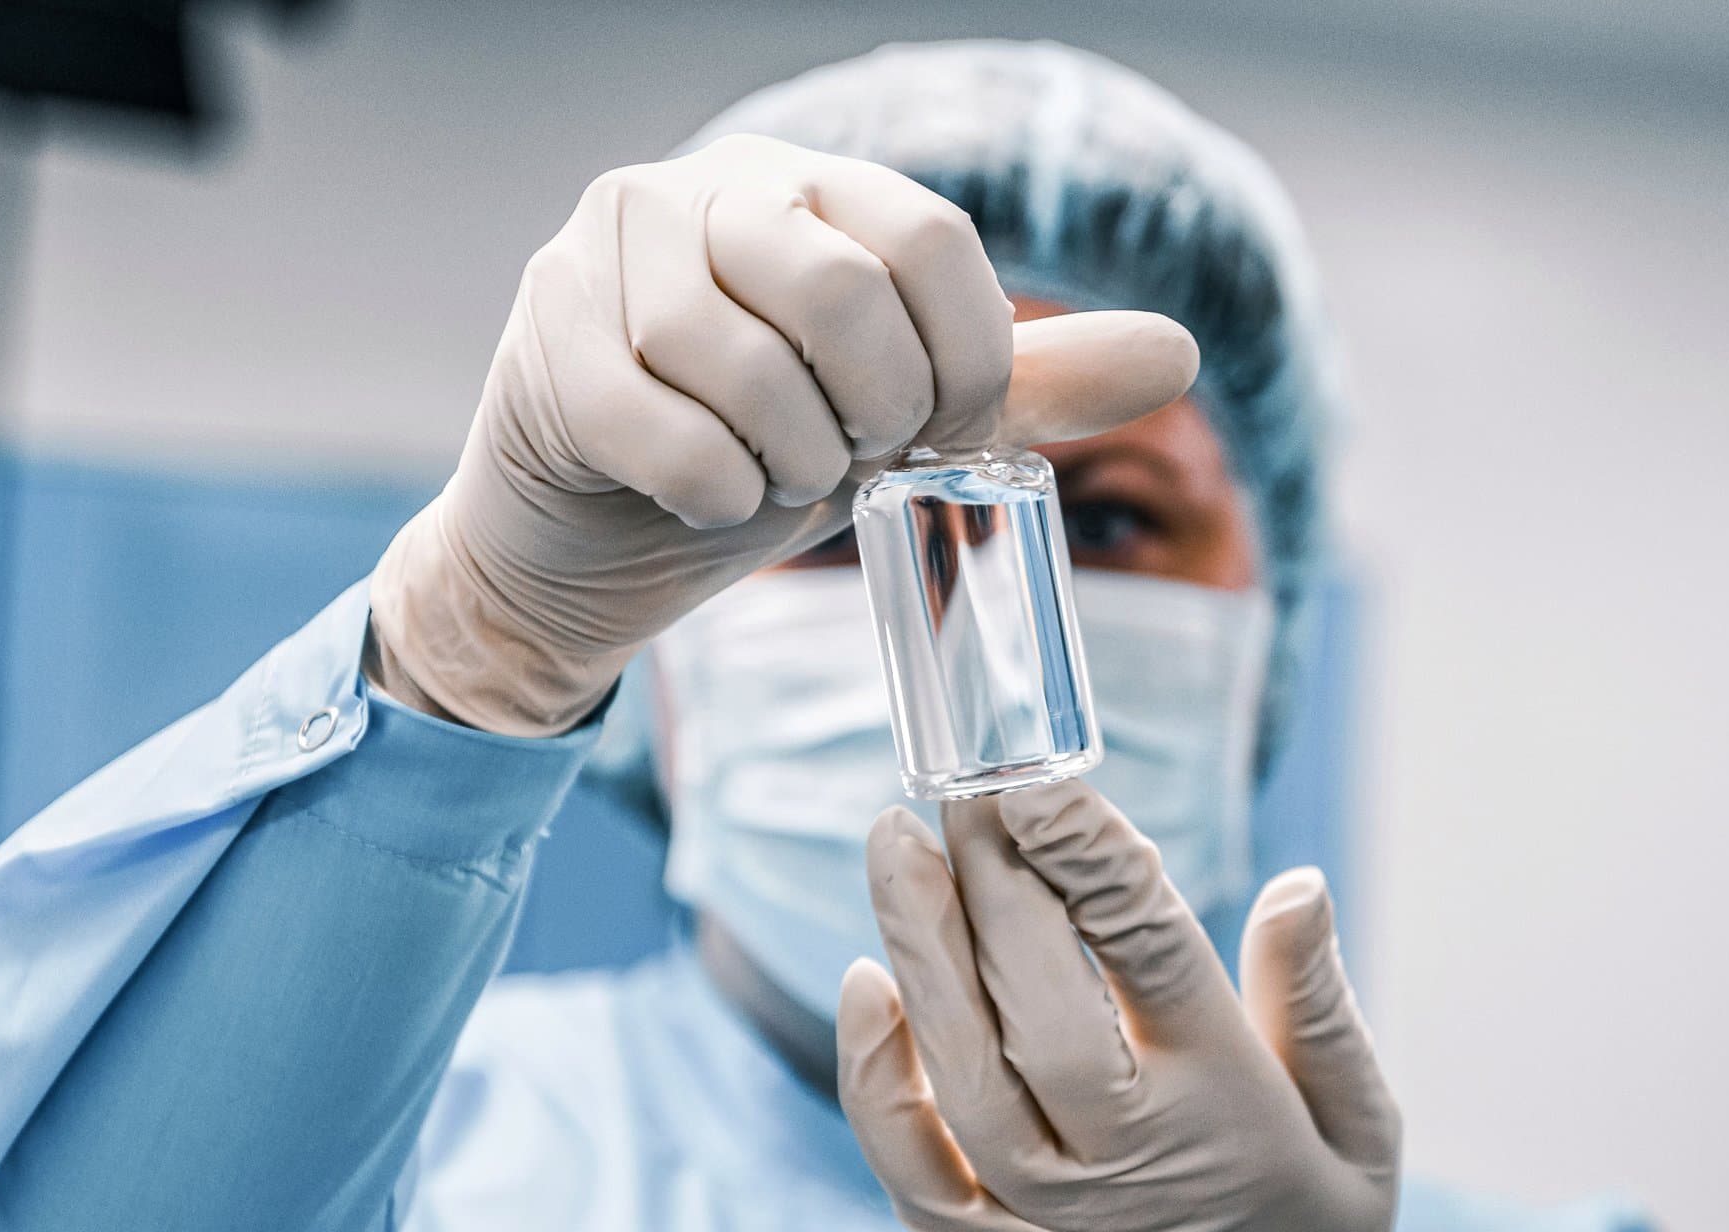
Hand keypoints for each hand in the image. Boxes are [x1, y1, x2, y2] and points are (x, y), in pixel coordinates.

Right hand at [368, 134, 1199, 735]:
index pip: (932, 236)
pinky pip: (659, 424)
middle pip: (841, 287)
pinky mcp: (548, 339)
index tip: (947, 432)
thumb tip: (1179, 354)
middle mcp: (703, 191)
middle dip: (876, 412)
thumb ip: (1020, 383)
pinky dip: (710, 489)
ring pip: (738, 358)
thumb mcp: (891, 420)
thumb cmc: (750, 460)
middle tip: (856, 462)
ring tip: (775, 479)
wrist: (586, 548)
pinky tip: (709, 499)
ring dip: (784, 458)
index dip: (968, 358)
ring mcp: (609, 254)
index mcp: (808, 186)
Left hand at [836, 783, 1399, 1231]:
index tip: (1036, 779)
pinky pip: (905, 1153)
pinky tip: (864, 981)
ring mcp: (1040, 1212)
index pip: (1146, 950)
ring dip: (917, 945)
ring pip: (958, 1060)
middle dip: (990, 881)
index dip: (1086, 854)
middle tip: (955, 787)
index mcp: (1228, 1107)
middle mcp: (1126, 1155)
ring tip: (890, 840)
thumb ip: (1317, 1006)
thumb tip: (1296, 883)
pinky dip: (875, 1068)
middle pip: (1035, 996)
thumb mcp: (1364, 1136)